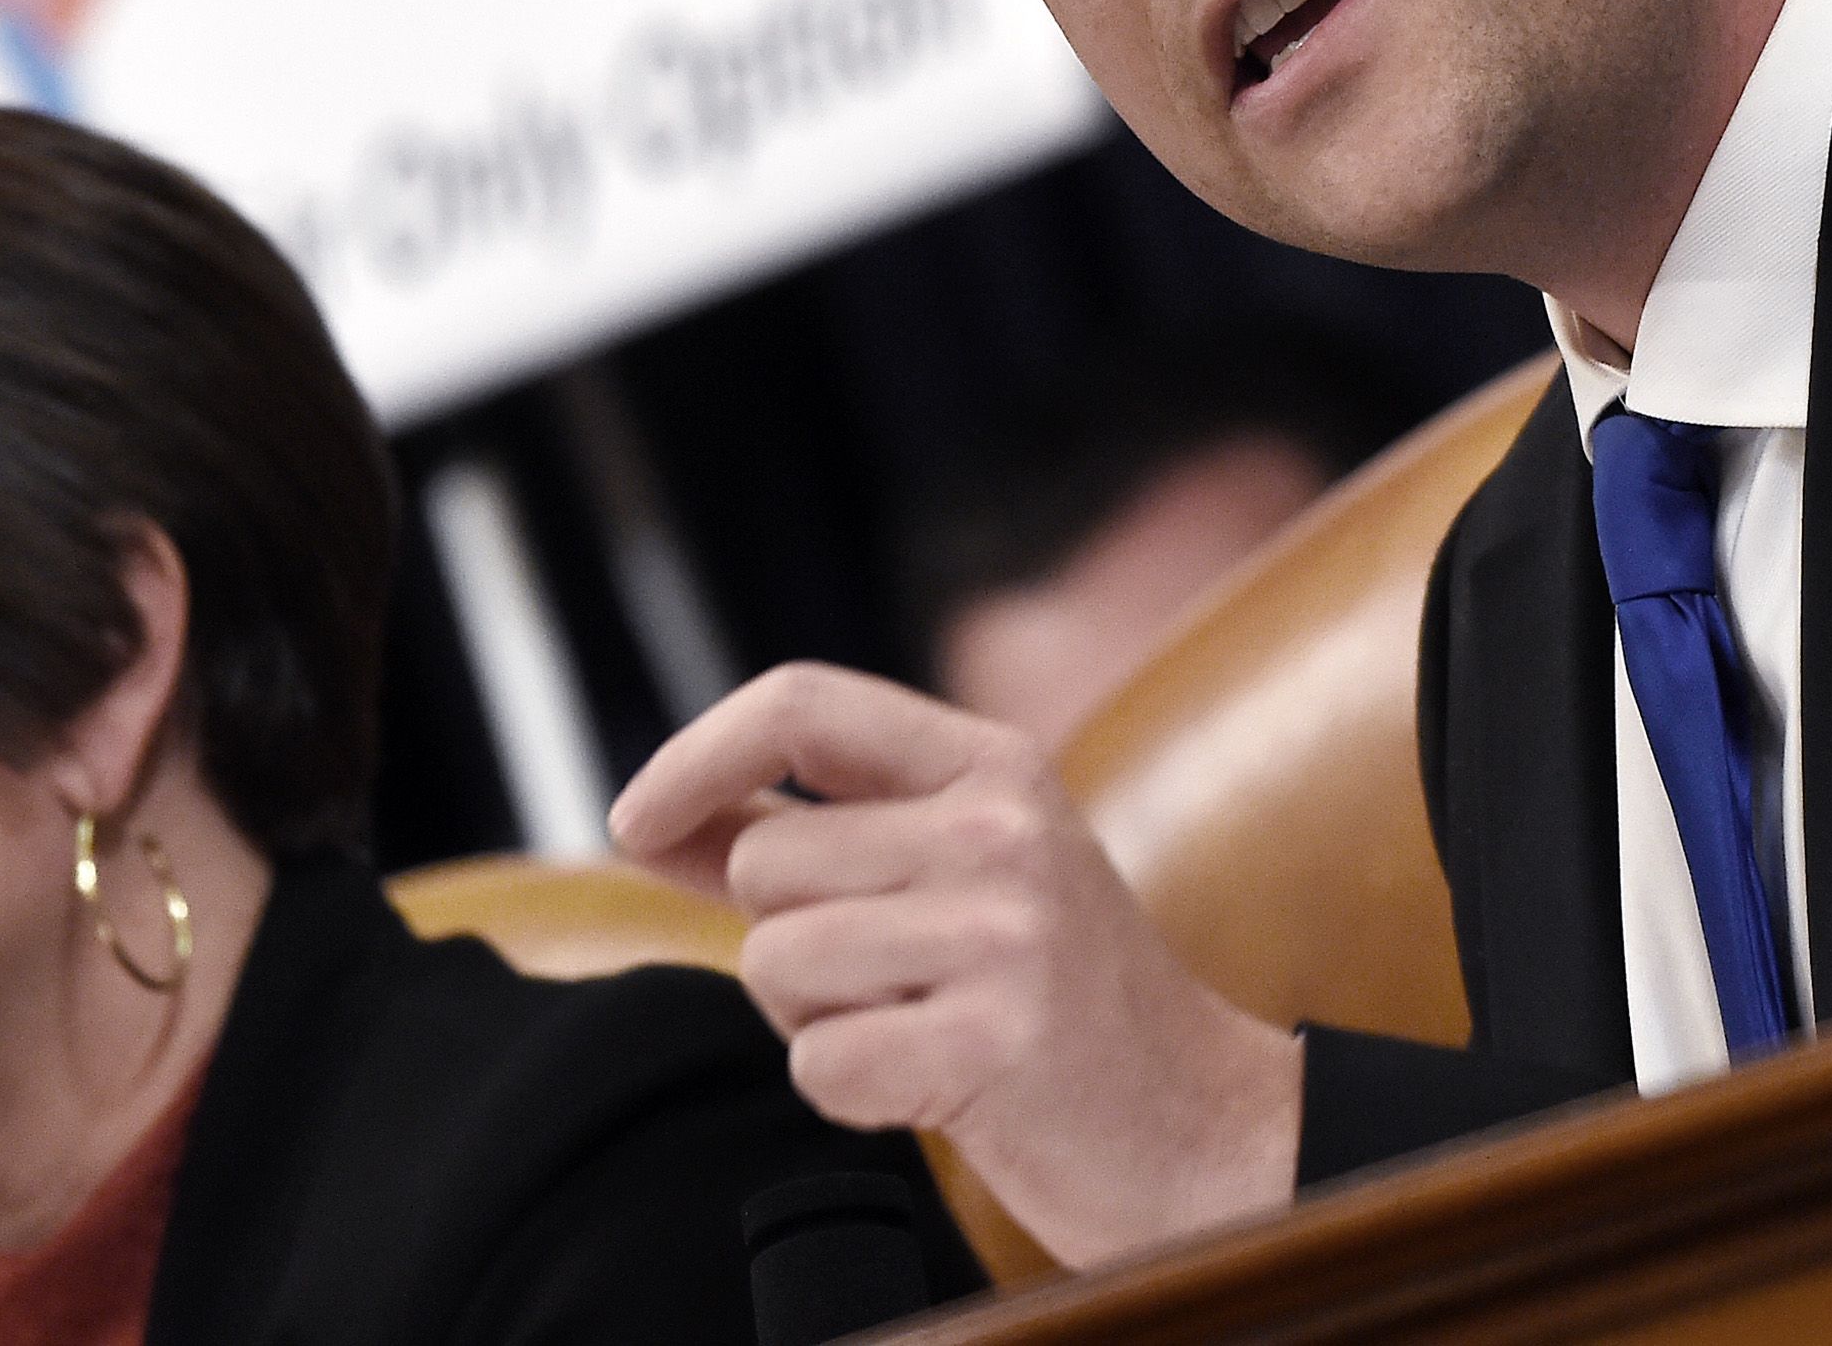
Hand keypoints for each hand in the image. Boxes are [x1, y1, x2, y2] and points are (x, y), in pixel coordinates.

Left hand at [608, 662, 1304, 1265]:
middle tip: (890, 984)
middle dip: (788, 942)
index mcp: (994, 763)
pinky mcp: (1001, 1039)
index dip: (695, 755)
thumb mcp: (954, 879)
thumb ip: (811, 839)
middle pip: (765, 863)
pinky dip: (852, 1093)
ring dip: (818, 1021)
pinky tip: (937, 1086)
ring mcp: (1008, 930)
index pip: (801, 703)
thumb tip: (652, 819)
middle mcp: (1003, 826)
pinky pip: (817, 1063)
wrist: (1201, 1128)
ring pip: (775, 963)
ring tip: (920, 1028)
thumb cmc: (1054, 1002)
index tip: (631, 822)